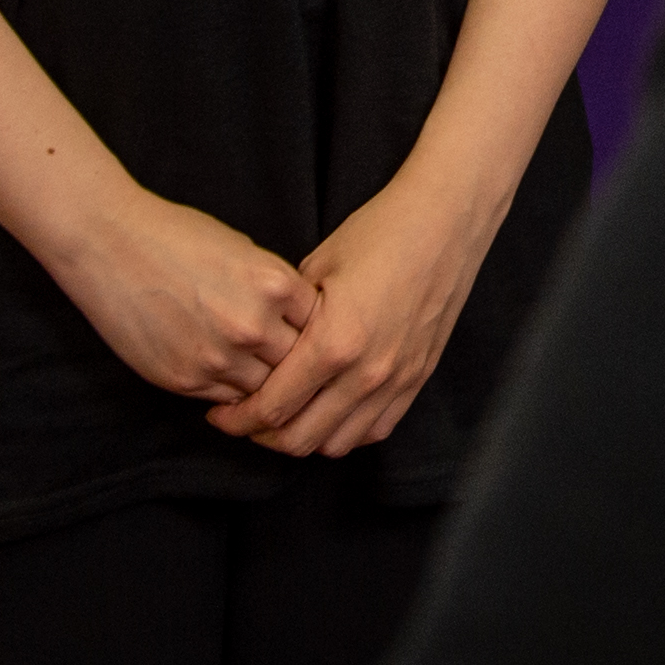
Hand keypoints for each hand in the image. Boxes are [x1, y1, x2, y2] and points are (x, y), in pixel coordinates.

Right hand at [48, 184, 317, 405]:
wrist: (110, 244)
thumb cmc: (178, 236)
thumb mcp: (244, 251)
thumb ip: (275, 290)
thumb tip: (299, 321)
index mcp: (274, 284)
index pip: (323, 326)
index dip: (322, 332)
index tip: (318, 335)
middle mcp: (252, 325)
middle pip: (300, 365)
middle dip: (301, 366)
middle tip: (300, 369)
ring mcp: (218, 357)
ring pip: (266, 391)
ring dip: (268, 386)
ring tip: (269, 380)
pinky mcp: (184, 379)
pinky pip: (227, 399)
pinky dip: (234, 393)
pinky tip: (231, 379)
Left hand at [206, 171, 498, 457]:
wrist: (445, 220)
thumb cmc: (379, 232)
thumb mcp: (316, 266)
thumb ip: (287, 318)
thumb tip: (258, 349)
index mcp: (334, 342)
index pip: (272, 408)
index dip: (237, 419)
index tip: (219, 414)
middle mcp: (367, 373)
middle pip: (300, 438)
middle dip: (261, 436)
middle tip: (243, 420)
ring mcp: (397, 380)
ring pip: (337, 443)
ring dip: (304, 438)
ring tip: (285, 418)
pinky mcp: (417, 377)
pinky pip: (375, 430)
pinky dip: (346, 431)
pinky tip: (329, 412)